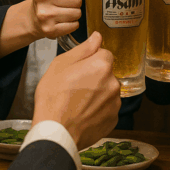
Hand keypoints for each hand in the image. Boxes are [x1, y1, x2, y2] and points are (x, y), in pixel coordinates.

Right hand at [28, 0, 83, 39]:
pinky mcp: (48, 28)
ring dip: (75, 13)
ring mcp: (44, 13)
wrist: (33, 17)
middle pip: (78, 0)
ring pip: (77, 13)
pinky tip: (63, 20)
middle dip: (77, 2)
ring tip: (65, 11)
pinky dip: (72, 24)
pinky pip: (74, 25)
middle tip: (68, 3)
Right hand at [32, 31, 120, 148]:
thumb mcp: (60, 65)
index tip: (79, 69)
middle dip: (94, 77)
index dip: (90, 60)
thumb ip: (83, 49)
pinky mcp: (113, 119)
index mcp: (102, 66)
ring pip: (108, 91)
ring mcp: (115, 102)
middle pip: (106, 73)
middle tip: (75, 87)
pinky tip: (83, 113)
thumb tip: (97, 36)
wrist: (56, 132)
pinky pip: (108, 108)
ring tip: (78, 102)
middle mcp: (113, 82)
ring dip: (97, 93)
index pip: (104, 54)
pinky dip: (98, 109)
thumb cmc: (54, 98)